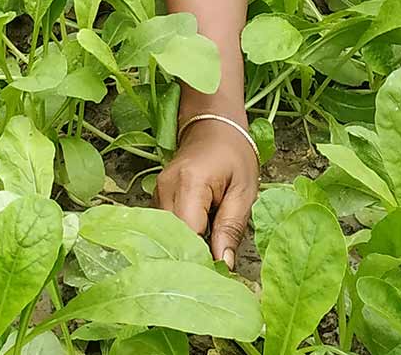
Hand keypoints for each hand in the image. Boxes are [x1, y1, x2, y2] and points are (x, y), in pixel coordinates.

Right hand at [156, 116, 258, 267]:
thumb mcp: (244, 191)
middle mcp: (166, 188)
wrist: (213, 125)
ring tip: (205, 259)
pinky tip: (195, 244)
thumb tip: (224, 265)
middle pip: (171, 237)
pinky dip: (178, 238)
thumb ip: (232, 228)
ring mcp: (157, 191)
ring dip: (183, 248)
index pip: (188, 235)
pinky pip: (164, 225)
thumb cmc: (234, 154)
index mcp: (190, 184)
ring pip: (164, 234)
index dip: (202, 259)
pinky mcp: (157, 195)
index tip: (219, 276)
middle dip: (191, 258)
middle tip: (213, 273)